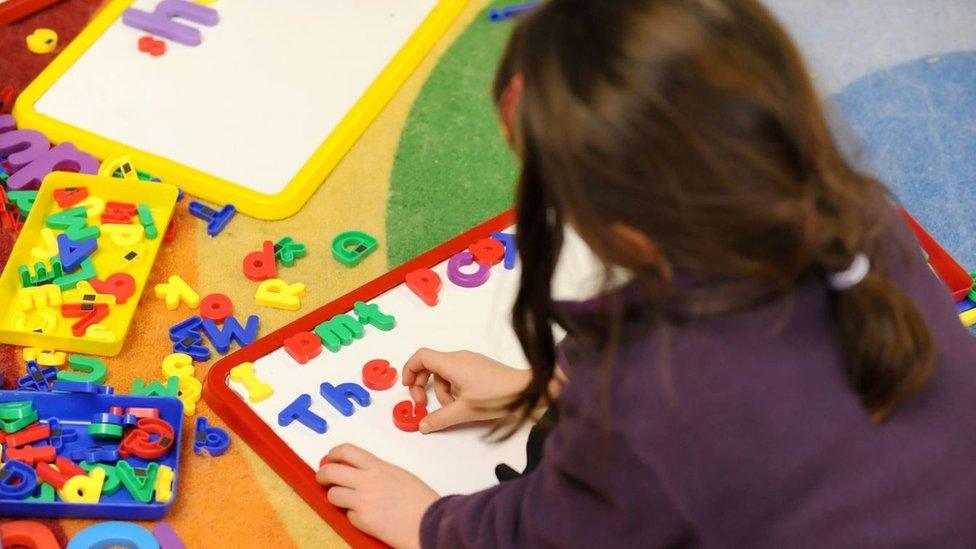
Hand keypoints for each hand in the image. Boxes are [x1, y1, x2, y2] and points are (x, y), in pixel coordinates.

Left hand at [318, 444, 438, 548]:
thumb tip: (359, 474)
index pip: (346, 451)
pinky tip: (367, 518)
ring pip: (333, 494)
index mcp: (378, 467)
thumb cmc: (421, 501)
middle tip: (323, 479)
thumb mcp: (399, 475)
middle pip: (331, 471)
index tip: (330, 459)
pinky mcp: (362, 520)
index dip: (333, 454)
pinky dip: (354, 517)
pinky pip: (348, 516)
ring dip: (336, 497)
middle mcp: (367, 481)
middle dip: (322, 475)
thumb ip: (377, 472)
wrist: (431, 522)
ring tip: (345, 501)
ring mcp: (362, 501)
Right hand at [402, 348, 530, 433]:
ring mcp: (470, 361)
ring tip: (452, 408)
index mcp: (452, 363)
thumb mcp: (465, 411)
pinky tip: (463, 403)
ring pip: (444, 373)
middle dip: (422, 384)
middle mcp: (459, 357)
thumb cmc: (497, 397)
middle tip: (423, 403)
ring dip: (441, 391)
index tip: (408, 388)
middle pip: (430, 365)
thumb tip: (423, 425)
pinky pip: (456, 374)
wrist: (527, 391)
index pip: (421, 356)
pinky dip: (453, 388)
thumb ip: (440, 418)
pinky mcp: (479, 367)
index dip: (409, 370)